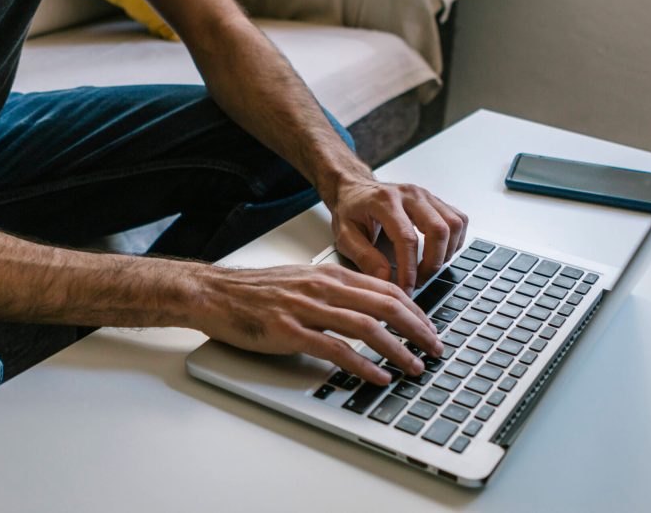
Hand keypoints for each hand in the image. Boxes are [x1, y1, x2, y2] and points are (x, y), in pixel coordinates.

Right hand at [194, 263, 443, 383]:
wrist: (215, 294)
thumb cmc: (255, 292)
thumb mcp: (301, 282)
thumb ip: (333, 293)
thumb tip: (367, 312)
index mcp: (328, 274)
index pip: (385, 289)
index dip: (415, 310)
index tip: (429, 328)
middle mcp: (322, 288)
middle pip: (384, 305)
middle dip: (417, 329)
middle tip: (435, 348)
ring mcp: (306, 309)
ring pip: (366, 327)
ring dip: (397, 349)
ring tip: (414, 366)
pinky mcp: (289, 331)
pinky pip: (335, 349)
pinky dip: (362, 364)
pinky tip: (377, 376)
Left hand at [327, 175, 468, 292]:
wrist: (354, 189)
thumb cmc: (349, 211)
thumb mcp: (345, 235)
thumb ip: (364, 257)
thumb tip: (386, 279)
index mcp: (385, 201)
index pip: (406, 238)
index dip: (409, 269)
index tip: (406, 289)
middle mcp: (410, 194)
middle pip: (438, 230)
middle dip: (433, 263)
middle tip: (419, 281)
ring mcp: (426, 195)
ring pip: (454, 224)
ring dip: (446, 253)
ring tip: (428, 268)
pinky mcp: (435, 200)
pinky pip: (459, 220)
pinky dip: (455, 241)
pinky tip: (439, 253)